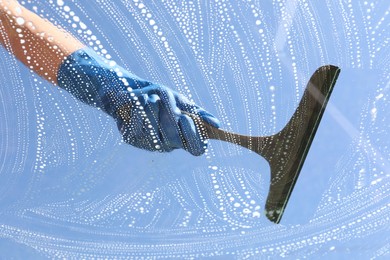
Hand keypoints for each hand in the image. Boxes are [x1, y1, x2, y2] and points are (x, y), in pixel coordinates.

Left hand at [57, 48, 219, 155]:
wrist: (127, 91)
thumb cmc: (158, 97)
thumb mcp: (180, 101)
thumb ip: (198, 113)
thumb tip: (217, 124)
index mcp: (183, 138)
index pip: (198, 148)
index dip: (197, 137)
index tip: (189, 119)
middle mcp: (168, 145)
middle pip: (177, 139)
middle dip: (172, 116)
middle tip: (167, 102)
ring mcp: (149, 144)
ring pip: (157, 130)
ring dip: (155, 107)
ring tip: (151, 97)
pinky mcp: (132, 139)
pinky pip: (139, 125)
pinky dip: (140, 109)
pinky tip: (138, 102)